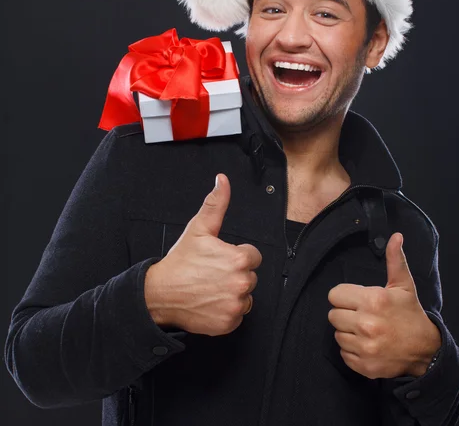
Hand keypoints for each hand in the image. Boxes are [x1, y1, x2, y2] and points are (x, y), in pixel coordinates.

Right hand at [144, 174, 261, 335]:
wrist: (160, 293)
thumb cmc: (180, 261)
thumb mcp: (199, 228)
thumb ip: (216, 203)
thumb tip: (222, 180)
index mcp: (238, 258)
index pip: (253, 256)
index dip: (236, 255)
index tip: (219, 259)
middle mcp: (241, 283)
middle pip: (250, 276)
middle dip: (234, 274)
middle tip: (212, 273)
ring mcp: (235, 305)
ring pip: (245, 296)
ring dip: (232, 293)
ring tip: (210, 287)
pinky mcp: (228, 323)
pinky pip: (238, 315)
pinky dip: (226, 310)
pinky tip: (210, 301)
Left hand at [328, 233, 441, 378]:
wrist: (425, 350)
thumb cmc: (410, 313)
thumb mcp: (403, 285)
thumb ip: (395, 260)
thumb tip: (395, 236)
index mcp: (372, 300)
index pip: (334, 295)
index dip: (344, 296)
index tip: (356, 300)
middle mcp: (366, 324)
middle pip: (333, 315)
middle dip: (345, 314)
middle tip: (361, 315)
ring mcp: (365, 347)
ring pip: (337, 334)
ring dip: (348, 332)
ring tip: (365, 330)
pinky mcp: (364, 365)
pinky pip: (343, 354)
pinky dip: (352, 350)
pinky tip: (367, 344)